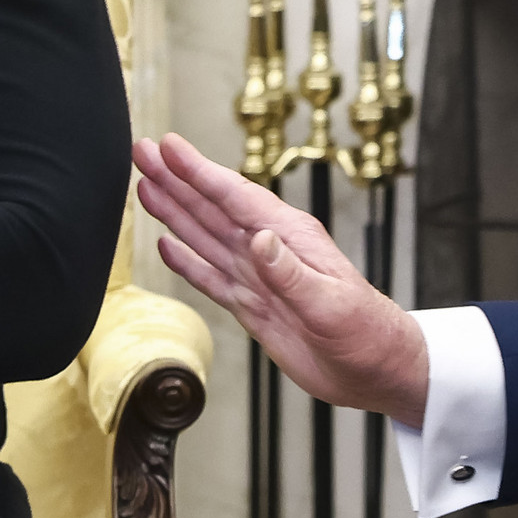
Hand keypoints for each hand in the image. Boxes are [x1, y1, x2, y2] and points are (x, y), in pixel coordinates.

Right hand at [134, 131, 428, 423]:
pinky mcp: (253, 306)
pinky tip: (166, 245)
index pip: (236, 197)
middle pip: (213, 207)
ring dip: (175, 211)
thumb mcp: (332, 304)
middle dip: (177, 179)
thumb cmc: (367, 332)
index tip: (170, 146)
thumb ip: (292, 274)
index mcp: (290, 238)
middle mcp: (270, 250)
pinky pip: (211, 277)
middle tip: (142, 151)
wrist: (375, 370)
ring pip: (206, 236)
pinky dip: (186, 261)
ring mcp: (259, 277)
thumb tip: (260, 239)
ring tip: (145, 185)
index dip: (199, 172)